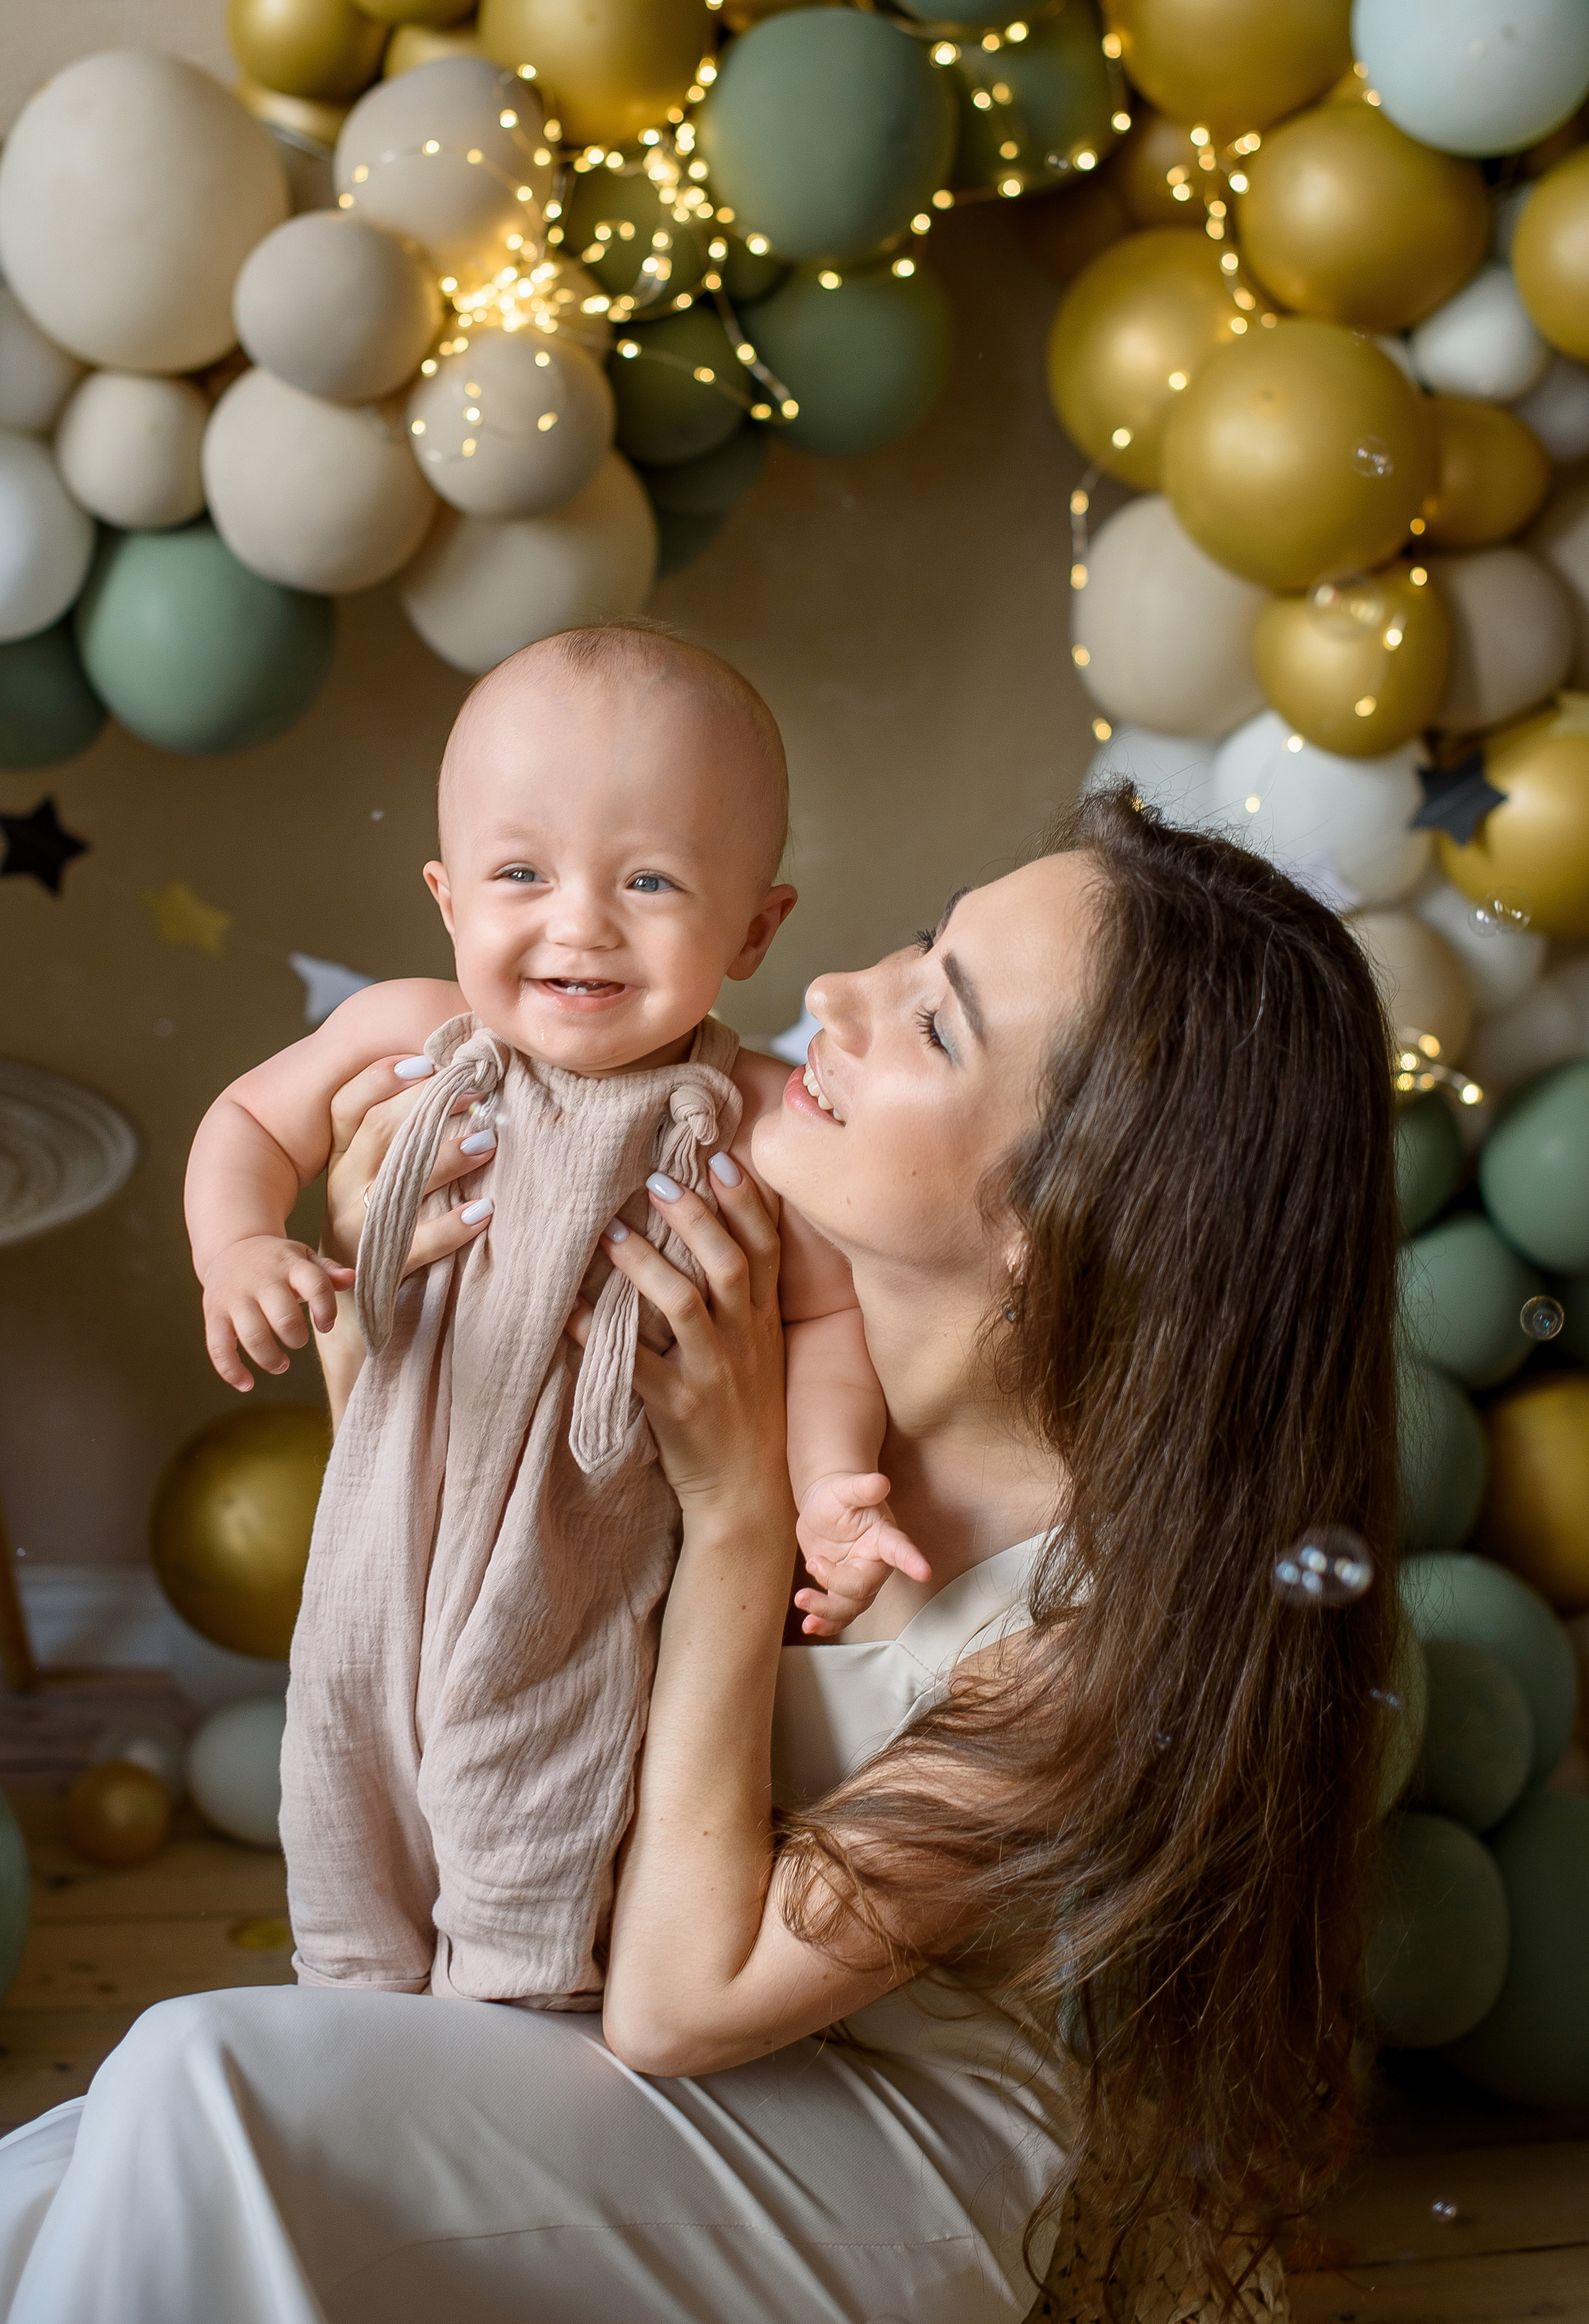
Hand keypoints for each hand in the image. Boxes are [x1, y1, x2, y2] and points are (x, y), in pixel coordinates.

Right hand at [202, 1235, 351, 1391]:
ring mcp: (234, 1298)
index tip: (325, 1325)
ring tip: (280, 1364)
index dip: (326, 1310)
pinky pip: (219, 1348)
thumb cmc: (277, 1262)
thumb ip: (329, 1271)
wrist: (230, 1248)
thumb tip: (351, 1278)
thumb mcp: (304, 1258)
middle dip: (297, 1338)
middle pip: (284, 1317)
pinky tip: (247, 1384)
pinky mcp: (213, 1314)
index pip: (316, 1286)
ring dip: (271, 1359)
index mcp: (289, 1265)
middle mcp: (261, 1280)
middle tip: (298, 1341)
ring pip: (253, 1336)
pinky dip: (232, 1371)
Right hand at [322, 1057, 494, 1275]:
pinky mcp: (378, 1265)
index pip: (348, 1106)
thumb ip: (399, 1138)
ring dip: (447, 1158)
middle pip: (379, 1131)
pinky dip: (453, 1226)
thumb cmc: (380, 1219)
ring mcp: (357, 1226)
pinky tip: (484, 1210)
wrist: (352, 1298)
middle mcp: (343, 1185)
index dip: (381, 1079)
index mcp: (341, 1157)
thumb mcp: (374, 1175)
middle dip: (428, 1107)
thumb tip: (454, 1083)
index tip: (427, 1062)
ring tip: (488, 1142)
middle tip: (475, 1093)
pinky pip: (418, 1242)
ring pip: (400, 1182)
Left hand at [566, 1159, 789, 1520]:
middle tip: (655, 1180)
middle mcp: (745, 1340)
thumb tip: (711, 1235)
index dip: (746, 1200)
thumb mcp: (760, 1351)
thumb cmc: (746, 1414)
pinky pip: (633, 1362)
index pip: (766, 1248)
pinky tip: (568, 1307)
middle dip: (694, 1216)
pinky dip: (596, 1332)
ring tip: (610, 1230)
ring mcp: (713, 1374)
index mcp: (764, 1321)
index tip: (720, 1158)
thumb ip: (743, 1300)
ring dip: (645, 1262)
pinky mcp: (677, 1407)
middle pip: (728, 1262)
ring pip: (684, 1303)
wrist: (749, 1496)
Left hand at [794, 1473, 930, 1638]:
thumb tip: (880, 1482)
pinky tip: (809, 1625)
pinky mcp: (841, 1592)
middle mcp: (875, 1564)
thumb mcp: (845, 1488)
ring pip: (850, 1607)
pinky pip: (839, 1616)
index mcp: (883, 1538)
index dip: (911, 1560)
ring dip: (826, 1610)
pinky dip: (825, 1624)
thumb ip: (862, 1488)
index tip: (924, 1572)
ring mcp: (859, 1581)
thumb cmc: (839, 1496)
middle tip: (813, 1563)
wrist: (824, 1508)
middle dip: (837, 1583)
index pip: (899, 1549)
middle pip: (863, 1587)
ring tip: (801, 1598)